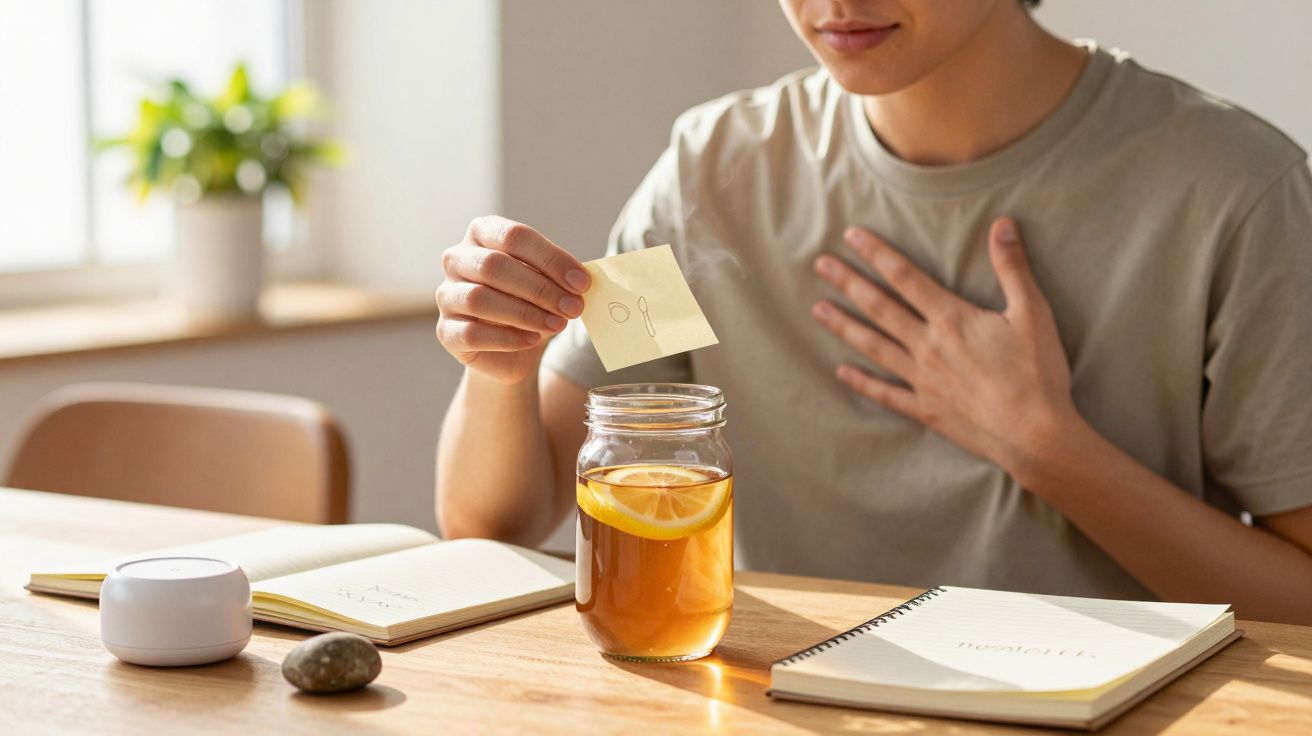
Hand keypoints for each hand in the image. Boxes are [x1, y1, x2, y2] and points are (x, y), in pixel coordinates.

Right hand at [437, 216, 590, 383]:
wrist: (514, 350)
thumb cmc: (533, 303)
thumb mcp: (551, 283)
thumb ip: (561, 276)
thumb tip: (583, 279)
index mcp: (482, 233)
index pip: (514, 236)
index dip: (551, 258)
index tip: (582, 282)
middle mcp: (457, 258)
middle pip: (494, 266)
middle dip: (540, 288)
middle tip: (573, 307)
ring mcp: (446, 294)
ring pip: (479, 299)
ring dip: (525, 313)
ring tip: (557, 324)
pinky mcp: (445, 331)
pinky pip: (472, 333)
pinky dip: (507, 337)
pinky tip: (532, 340)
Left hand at [811, 218, 1077, 480]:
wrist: (1036, 436)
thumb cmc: (1038, 374)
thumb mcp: (1033, 312)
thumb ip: (1013, 267)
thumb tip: (1002, 223)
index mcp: (951, 319)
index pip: (905, 277)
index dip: (876, 253)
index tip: (850, 235)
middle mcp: (928, 346)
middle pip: (879, 307)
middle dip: (848, 282)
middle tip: (819, 264)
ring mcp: (922, 380)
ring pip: (874, 346)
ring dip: (844, 326)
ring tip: (817, 309)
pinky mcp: (926, 409)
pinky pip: (885, 393)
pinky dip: (861, 382)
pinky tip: (841, 372)